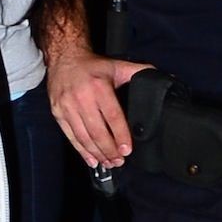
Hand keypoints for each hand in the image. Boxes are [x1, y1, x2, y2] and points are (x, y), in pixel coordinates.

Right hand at [48, 36, 152, 166]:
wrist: (64, 59)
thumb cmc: (92, 66)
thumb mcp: (117, 65)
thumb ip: (139, 72)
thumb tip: (163, 79)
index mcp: (99, 87)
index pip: (112, 116)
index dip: (120, 135)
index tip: (127, 150)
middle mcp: (81, 98)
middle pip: (97, 131)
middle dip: (109, 150)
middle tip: (119, 161)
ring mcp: (67, 107)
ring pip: (84, 137)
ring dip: (97, 153)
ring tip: (109, 162)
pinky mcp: (58, 113)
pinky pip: (71, 136)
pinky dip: (81, 151)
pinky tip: (92, 159)